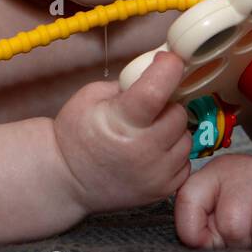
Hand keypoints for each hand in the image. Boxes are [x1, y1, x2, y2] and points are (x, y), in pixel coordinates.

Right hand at [53, 50, 191, 214]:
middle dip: (167, 106)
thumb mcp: (91, 96)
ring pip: (185, 138)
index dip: (168, 70)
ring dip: (171, 131)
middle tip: (147, 110)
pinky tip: (150, 154)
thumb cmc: (77, 134)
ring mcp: (156, 174)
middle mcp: (143, 150)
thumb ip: (127, 84)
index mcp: (121, 122)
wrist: (66, 181)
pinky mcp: (164, 190)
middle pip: (178, 113)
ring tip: (147, 134)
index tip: (168, 61)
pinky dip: (171, 154)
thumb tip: (158, 72)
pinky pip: (184, 161)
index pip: (156, 90)